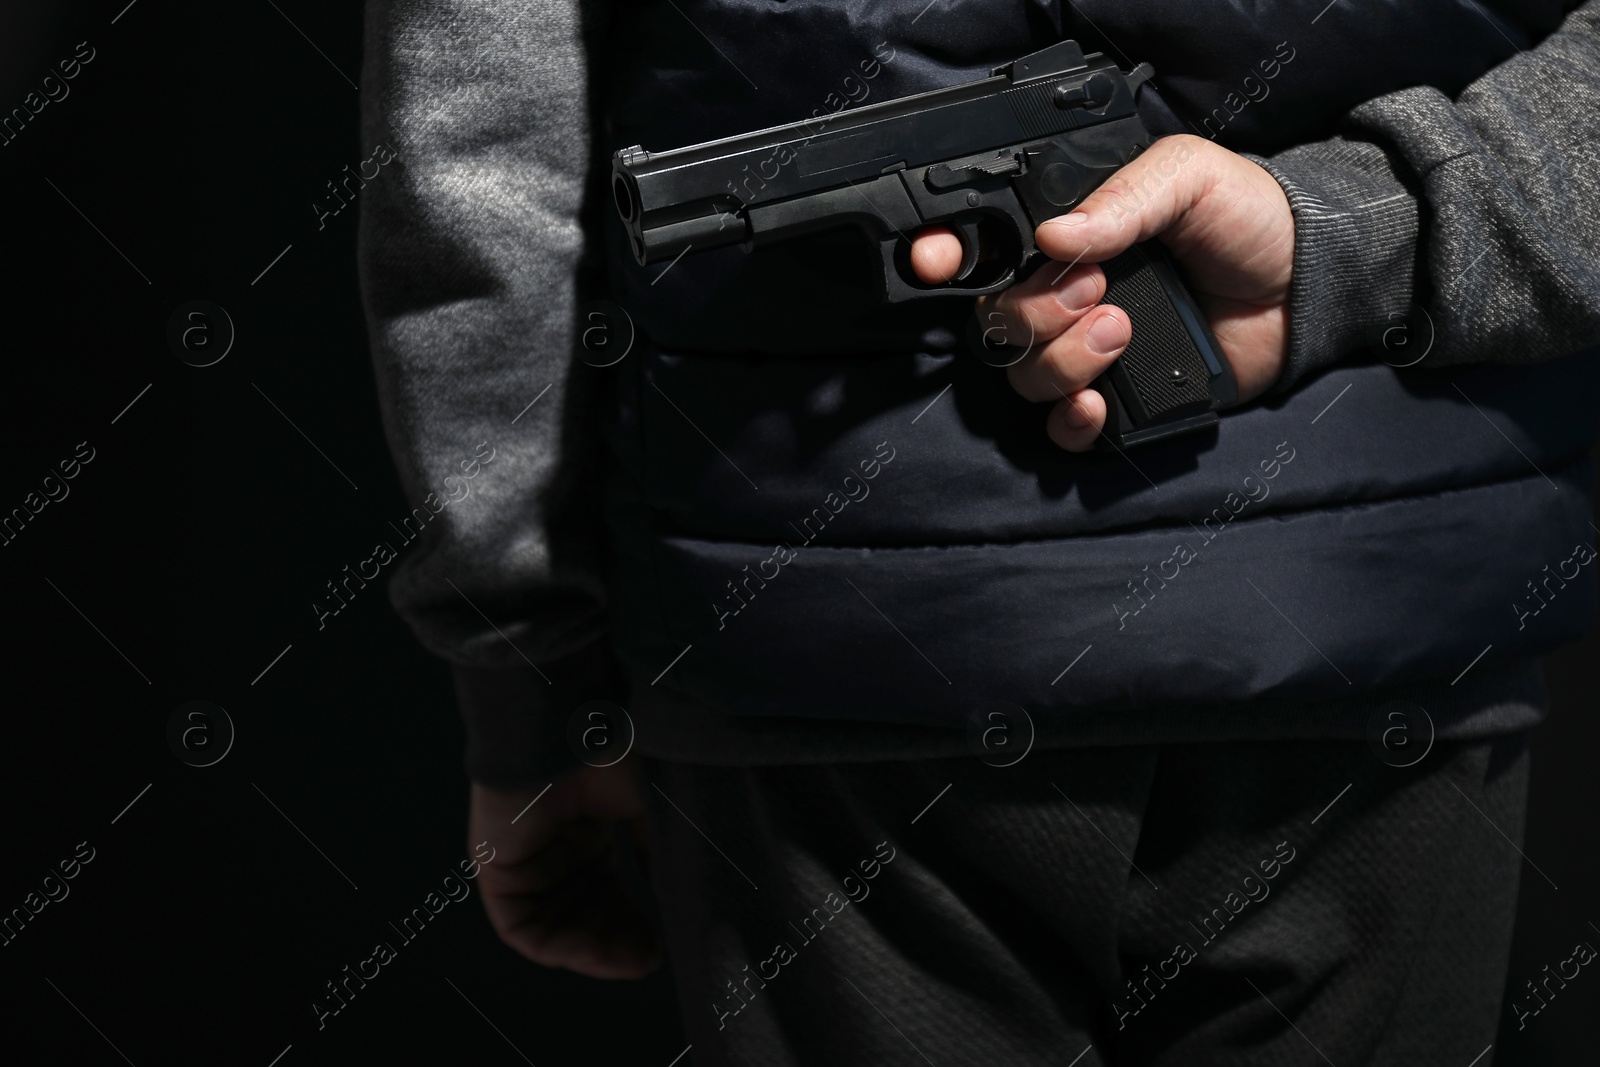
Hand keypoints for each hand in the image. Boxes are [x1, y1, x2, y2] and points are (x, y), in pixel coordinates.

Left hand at [469, 760, 660, 978]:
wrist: (569, 725)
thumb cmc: (609, 753)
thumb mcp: (649, 806)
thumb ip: (657, 851)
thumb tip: (676, 895)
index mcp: (584, 831)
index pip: (604, 891)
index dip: (633, 921)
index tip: (663, 944)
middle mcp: (552, 848)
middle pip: (581, 914)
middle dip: (616, 942)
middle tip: (651, 961)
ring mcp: (522, 858)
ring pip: (553, 925)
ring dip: (591, 951)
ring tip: (630, 963)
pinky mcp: (493, 866)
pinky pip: (519, 924)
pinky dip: (557, 946)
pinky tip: (595, 952)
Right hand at [910, 135, 1294, 450]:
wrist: (1305, 285)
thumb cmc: (1246, 219)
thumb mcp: (1187, 176)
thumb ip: (1123, 197)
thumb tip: (1055, 234)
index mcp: (1064, 237)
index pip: (982, 249)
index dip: (946, 256)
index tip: (939, 262)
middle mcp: (1060, 297)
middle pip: (994, 323)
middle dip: (1034, 313)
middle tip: (1099, 290)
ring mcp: (1084, 352)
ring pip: (1024, 376)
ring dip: (1063, 360)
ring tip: (1122, 330)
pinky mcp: (1117, 400)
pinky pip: (1060, 428)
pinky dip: (1070, 421)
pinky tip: (1098, 403)